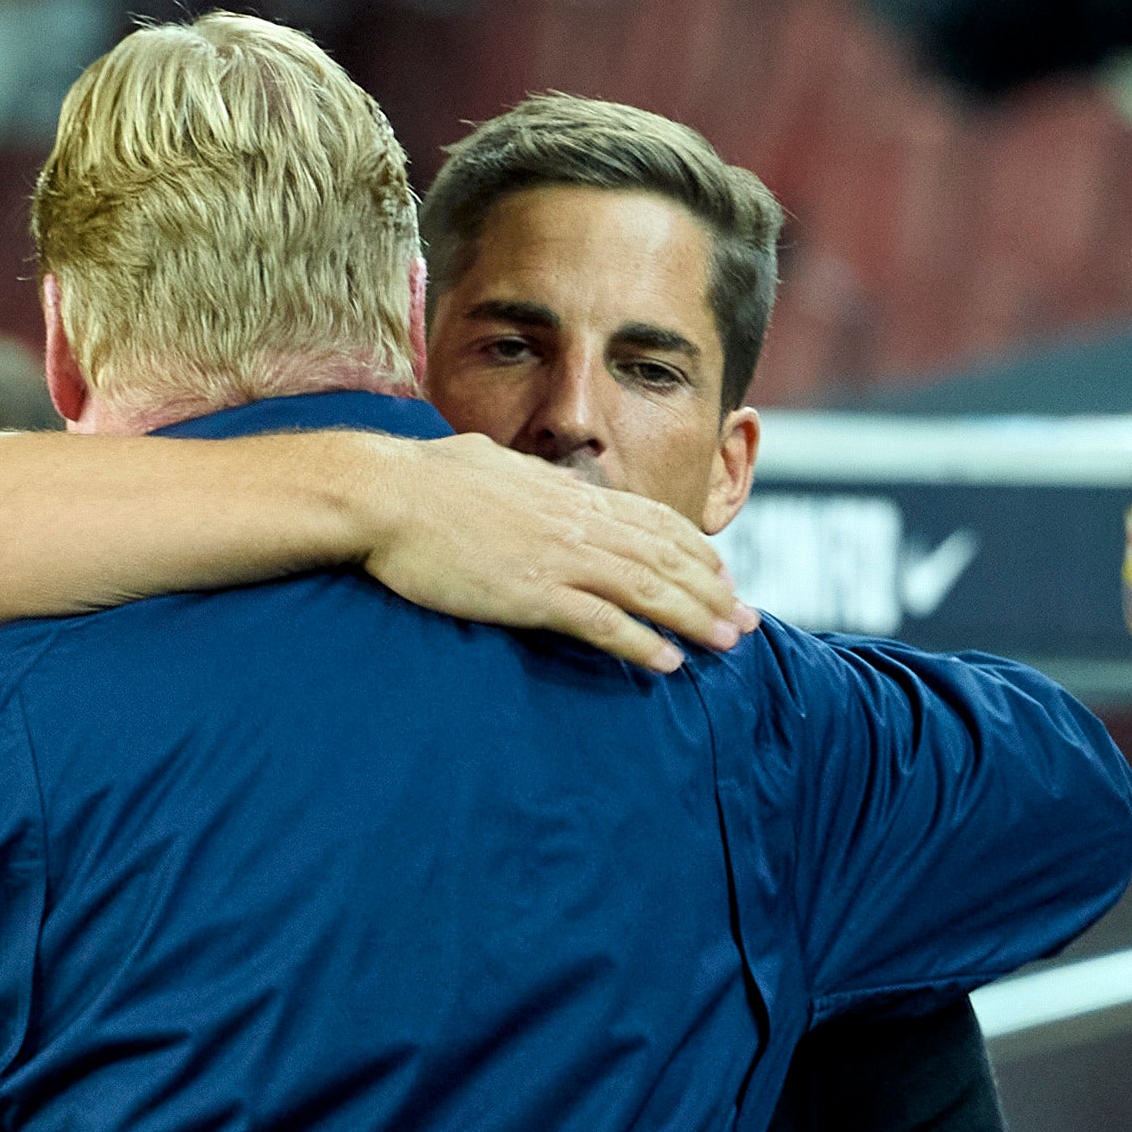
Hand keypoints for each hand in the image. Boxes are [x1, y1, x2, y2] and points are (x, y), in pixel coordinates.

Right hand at [363, 434, 754, 673]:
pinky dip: (641, 644)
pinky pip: (602, 622)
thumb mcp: (493, 467)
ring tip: (727, 644)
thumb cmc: (423, 480)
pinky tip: (668, 663)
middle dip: (713, 591)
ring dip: (695, 618)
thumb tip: (538, 483)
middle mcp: (577, 522)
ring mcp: (558, 557)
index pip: (653, 521)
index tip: (723, 575)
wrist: (384, 494)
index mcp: (568, 494)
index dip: (696, 550)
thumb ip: (529, 483)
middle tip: (747, 621)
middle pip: (665, 557)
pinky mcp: (532, 592)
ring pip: (648, 589)